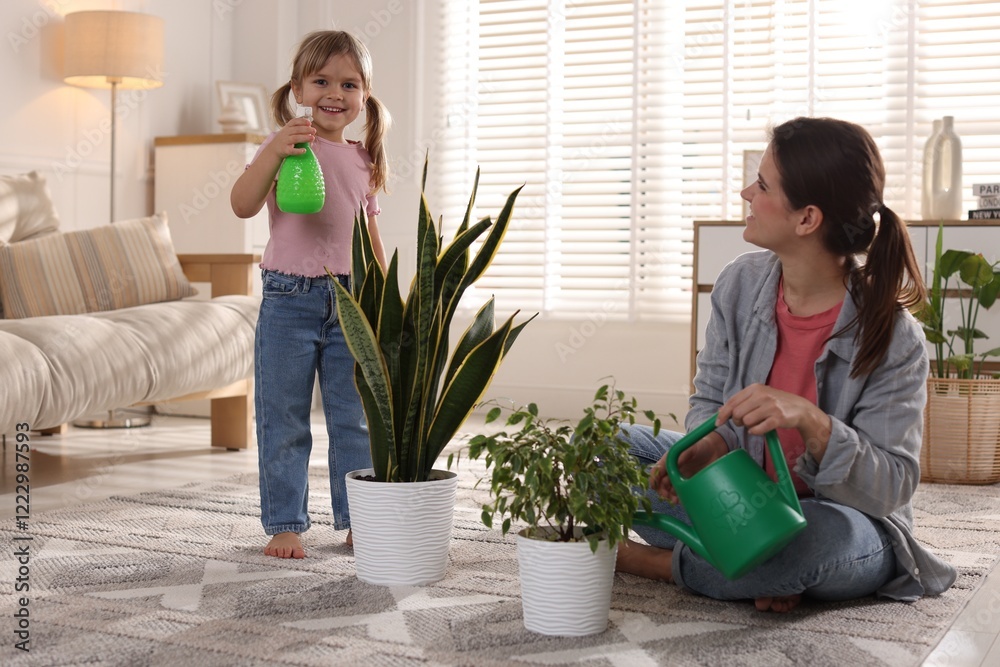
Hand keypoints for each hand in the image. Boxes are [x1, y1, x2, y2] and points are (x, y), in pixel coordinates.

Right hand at [270, 117, 315, 157]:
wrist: (273, 149)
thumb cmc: (285, 140)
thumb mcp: (289, 132)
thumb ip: (298, 131)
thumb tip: (311, 132)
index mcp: (287, 127)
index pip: (294, 122)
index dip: (302, 121)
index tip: (309, 123)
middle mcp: (285, 133)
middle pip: (296, 130)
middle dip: (306, 129)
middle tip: (314, 131)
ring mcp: (284, 141)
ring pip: (295, 138)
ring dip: (304, 138)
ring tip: (313, 138)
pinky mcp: (284, 150)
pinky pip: (291, 150)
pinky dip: (298, 151)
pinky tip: (304, 150)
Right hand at [648, 432, 726, 502]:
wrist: (715, 449)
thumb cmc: (700, 445)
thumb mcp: (689, 447)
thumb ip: (681, 455)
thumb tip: (673, 463)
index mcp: (670, 460)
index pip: (657, 470)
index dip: (654, 478)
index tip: (654, 486)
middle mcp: (674, 470)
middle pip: (662, 482)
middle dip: (662, 490)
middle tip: (666, 496)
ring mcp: (681, 477)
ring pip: (671, 489)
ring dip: (669, 495)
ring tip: (674, 500)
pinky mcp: (690, 483)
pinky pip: (682, 492)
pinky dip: (679, 497)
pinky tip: (680, 500)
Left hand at [717, 383, 831, 459]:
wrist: (800, 408)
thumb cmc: (775, 403)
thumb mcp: (758, 396)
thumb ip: (741, 402)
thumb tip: (720, 411)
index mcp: (755, 388)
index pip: (732, 402)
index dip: (723, 414)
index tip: (718, 423)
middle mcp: (762, 395)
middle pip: (737, 413)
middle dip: (738, 421)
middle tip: (745, 422)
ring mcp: (770, 406)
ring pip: (746, 422)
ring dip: (748, 427)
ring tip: (757, 423)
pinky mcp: (778, 418)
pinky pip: (757, 429)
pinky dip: (755, 432)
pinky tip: (760, 429)